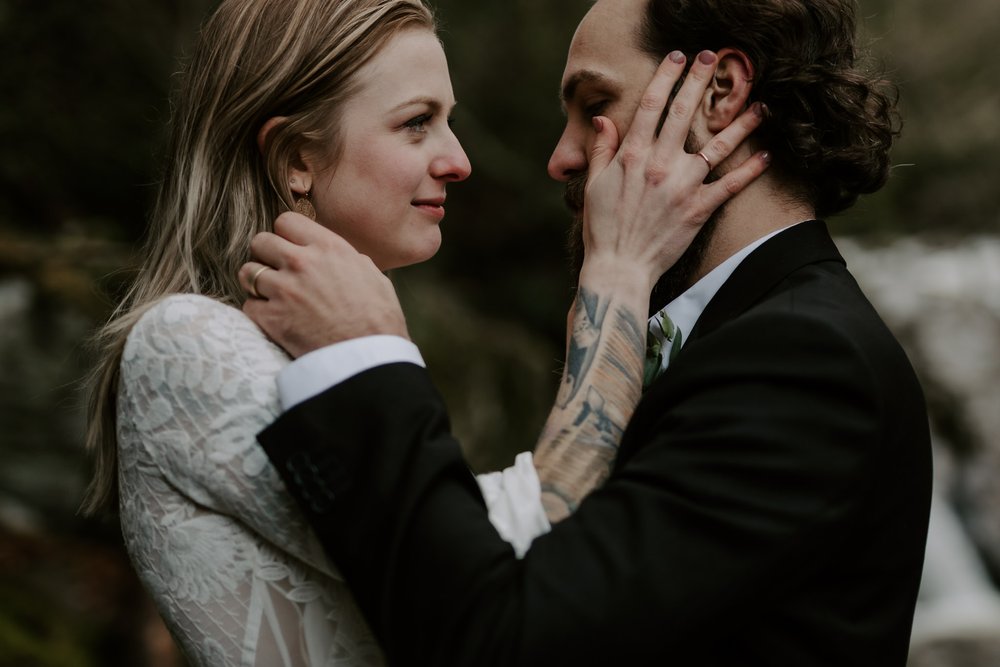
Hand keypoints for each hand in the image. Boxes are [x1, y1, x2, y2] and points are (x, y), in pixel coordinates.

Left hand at [239, 212, 407, 357]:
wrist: (369, 359)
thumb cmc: (379, 320)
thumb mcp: (373, 277)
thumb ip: (347, 260)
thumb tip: (335, 256)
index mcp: (329, 248)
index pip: (286, 221)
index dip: (287, 235)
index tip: (291, 248)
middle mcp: (302, 263)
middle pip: (260, 241)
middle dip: (267, 255)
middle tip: (279, 272)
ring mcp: (284, 290)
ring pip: (248, 272)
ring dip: (257, 283)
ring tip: (273, 296)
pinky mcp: (271, 319)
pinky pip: (248, 305)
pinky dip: (258, 312)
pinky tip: (275, 319)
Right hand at [582, 50, 770, 289]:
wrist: (620, 267)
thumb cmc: (603, 228)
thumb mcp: (593, 185)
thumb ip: (602, 150)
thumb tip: (604, 120)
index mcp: (633, 156)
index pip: (651, 105)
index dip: (666, 77)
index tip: (677, 58)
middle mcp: (660, 165)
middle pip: (683, 113)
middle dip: (700, 82)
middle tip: (714, 58)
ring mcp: (682, 186)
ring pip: (717, 146)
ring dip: (740, 123)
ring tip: (759, 105)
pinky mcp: (699, 209)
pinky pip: (731, 185)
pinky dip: (750, 170)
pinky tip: (767, 155)